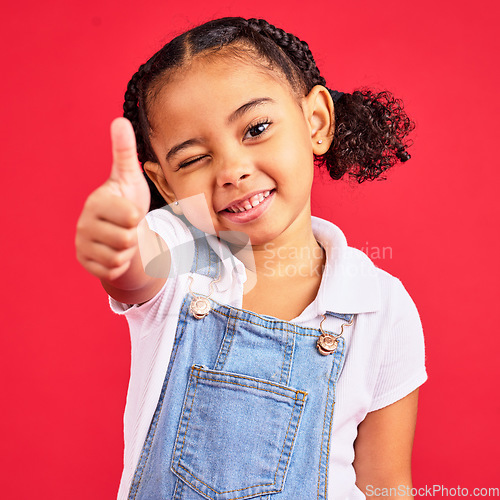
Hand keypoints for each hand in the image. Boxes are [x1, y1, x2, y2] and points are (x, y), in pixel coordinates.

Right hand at [75, 118, 150, 281]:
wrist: (123, 231)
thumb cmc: (128, 201)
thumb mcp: (130, 178)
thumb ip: (125, 152)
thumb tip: (120, 120)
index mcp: (96, 201)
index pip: (130, 217)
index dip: (137, 217)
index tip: (130, 210)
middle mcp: (83, 224)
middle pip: (126, 240)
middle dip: (133, 235)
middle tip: (127, 227)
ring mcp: (82, 244)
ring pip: (120, 257)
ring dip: (128, 250)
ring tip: (122, 238)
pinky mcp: (85, 263)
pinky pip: (112, 270)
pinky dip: (120, 264)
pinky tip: (115, 251)